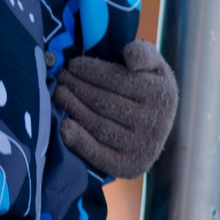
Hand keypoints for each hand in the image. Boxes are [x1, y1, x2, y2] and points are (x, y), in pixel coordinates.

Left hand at [54, 40, 178, 176]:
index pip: (117, 80)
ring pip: (98, 125)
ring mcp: (142, 147)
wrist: (157, 126)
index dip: (90, 71)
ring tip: (57, 94)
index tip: (72, 64)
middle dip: (77, 87)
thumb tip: (130, 58)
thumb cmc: (148, 86)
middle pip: (104, 102)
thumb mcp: (154, 66)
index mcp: (161, 94)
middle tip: (58, 78)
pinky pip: (99, 154)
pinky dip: (79, 141)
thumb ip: (143, 53)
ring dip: (72, 108)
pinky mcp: (129, 166)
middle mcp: (154, 123)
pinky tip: (63, 126)